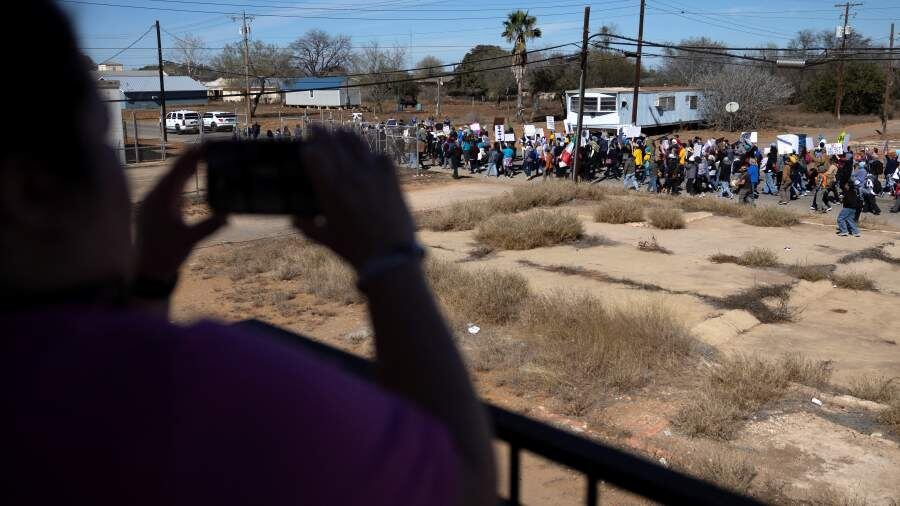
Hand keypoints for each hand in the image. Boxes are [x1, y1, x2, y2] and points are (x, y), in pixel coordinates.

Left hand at [135, 148, 225, 282]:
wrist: (147, 271)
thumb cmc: (165, 256)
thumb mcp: (189, 241)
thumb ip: (209, 227)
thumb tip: (229, 215)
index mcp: (161, 199)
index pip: (179, 171)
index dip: (193, 156)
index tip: (206, 145)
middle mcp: (155, 196)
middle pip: (175, 170)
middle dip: (192, 157)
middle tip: (209, 145)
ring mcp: (154, 202)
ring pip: (172, 178)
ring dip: (187, 166)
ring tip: (202, 154)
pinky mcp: (156, 208)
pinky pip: (171, 187)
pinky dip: (183, 178)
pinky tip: (190, 174)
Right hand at [293, 128, 414, 270]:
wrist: (390, 257)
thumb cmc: (355, 251)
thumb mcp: (327, 240)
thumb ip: (308, 228)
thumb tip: (293, 220)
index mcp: (330, 191)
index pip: (314, 156)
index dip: (309, 148)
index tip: (306, 146)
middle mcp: (349, 177)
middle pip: (332, 143)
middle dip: (321, 132)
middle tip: (316, 127)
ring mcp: (372, 175)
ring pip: (355, 143)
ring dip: (345, 135)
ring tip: (339, 132)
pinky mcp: (391, 179)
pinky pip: (381, 156)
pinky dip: (373, 153)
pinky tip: (369, 155)